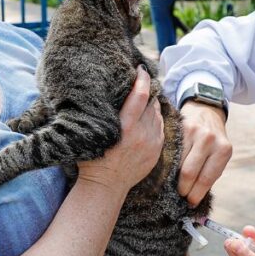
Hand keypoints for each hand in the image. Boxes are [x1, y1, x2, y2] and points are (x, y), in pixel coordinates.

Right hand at [79, 67, 163, 191]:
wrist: (106, 186)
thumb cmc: (93, 159)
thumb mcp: (95, 132)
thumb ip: (106, 114)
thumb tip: (110, 94)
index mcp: (124, 126)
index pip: (140, 94)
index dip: (142, 79)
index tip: (141, 69)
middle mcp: (141, 132)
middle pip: (151, 102)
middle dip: (148, 89)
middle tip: (143, 80)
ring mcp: (151, 142)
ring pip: (157, 114)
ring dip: (152, 104)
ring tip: (144, 98)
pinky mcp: (157, 150)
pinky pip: (161, 127)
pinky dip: (155, 119)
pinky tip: (147, 117)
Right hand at [177, 101, 232, 205]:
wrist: (206, 111)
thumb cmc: (213, 141)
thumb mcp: (219, 155)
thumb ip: (209, 173)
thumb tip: (194, 200)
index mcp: (223, 150)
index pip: (206, 179)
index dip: (196, 194)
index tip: (190, 203)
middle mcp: (209, 140)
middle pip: (189, 173)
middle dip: (183, 189)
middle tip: (180, 196)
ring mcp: (193, 132)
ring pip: (177, 163)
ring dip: (173, 178)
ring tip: (172, 184)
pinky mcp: (179, 128)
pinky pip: (171, 152)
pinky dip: (169, 164)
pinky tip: (167, 170)